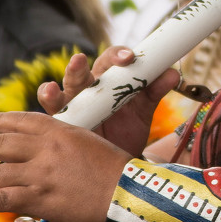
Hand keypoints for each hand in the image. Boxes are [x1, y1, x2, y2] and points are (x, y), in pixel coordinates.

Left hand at [0, 110, 131, 221]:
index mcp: (61, 129)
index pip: (22, 120)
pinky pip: (1, 198)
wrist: (133, 196)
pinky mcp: (40, 198)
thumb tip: (53, 160)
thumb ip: (69, 148)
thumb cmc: (121, 176)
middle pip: (1, 144)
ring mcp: (42, 172)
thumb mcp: (93, 148)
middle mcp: (47, 147)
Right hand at [36, 47, 179, 156]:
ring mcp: (71, 106)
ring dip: (54, 89)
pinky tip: (49, 95)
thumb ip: (155, 90)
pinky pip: (50, 112)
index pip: (110, 61)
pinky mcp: (60, 125)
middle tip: (80, 60)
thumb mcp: (142, 111)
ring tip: (52, 87)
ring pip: (61, 90)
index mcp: (107, 81)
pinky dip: (48, 99)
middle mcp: (86, 90)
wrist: (118, 166)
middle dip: (79, 67)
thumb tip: (172, 73)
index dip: (118, 55)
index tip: (129, 57)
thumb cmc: (127, 131)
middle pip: (81, 73)